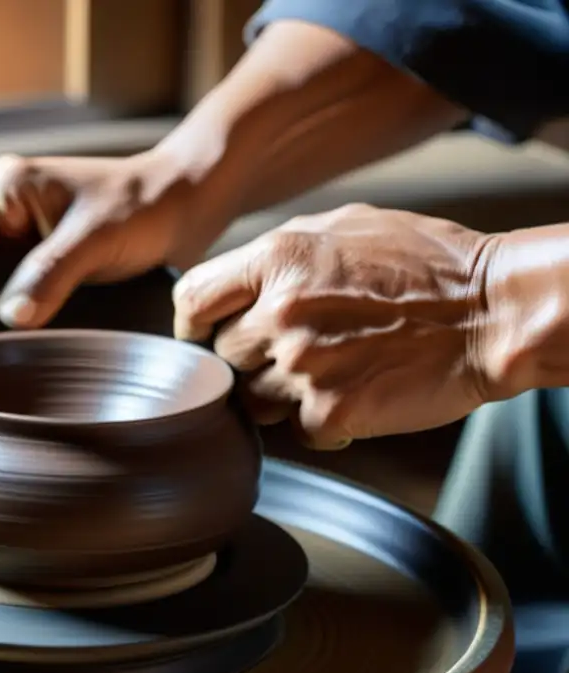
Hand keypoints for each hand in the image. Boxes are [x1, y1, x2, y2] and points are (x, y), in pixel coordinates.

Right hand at [0, 152, 198, 327]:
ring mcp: (5, 227)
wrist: (180, 209)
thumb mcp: (97, 240)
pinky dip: (2, 305)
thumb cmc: (145, 210)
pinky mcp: (20, 251)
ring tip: (13, 328)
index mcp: (1, 184)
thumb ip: (51, 274)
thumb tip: (11, 317)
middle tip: (0, 331)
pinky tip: (19, 325)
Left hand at [172, 204, 495, 448]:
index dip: (193, 324)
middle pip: (225, 355)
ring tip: (333, 371)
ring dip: (283, 394)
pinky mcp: (330, 411)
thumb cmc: (428, 265)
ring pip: (254, 399)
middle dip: (253, 357)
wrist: (495, 311)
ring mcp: (303, 366)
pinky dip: (323, 421)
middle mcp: (280, 312)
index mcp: (277, 258)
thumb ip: (281, 252)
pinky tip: (358, 395)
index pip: (193, 300)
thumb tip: (239, 279)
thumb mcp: (345, 227)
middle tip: (299, 349)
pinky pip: (299, 429)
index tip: (203, 336)